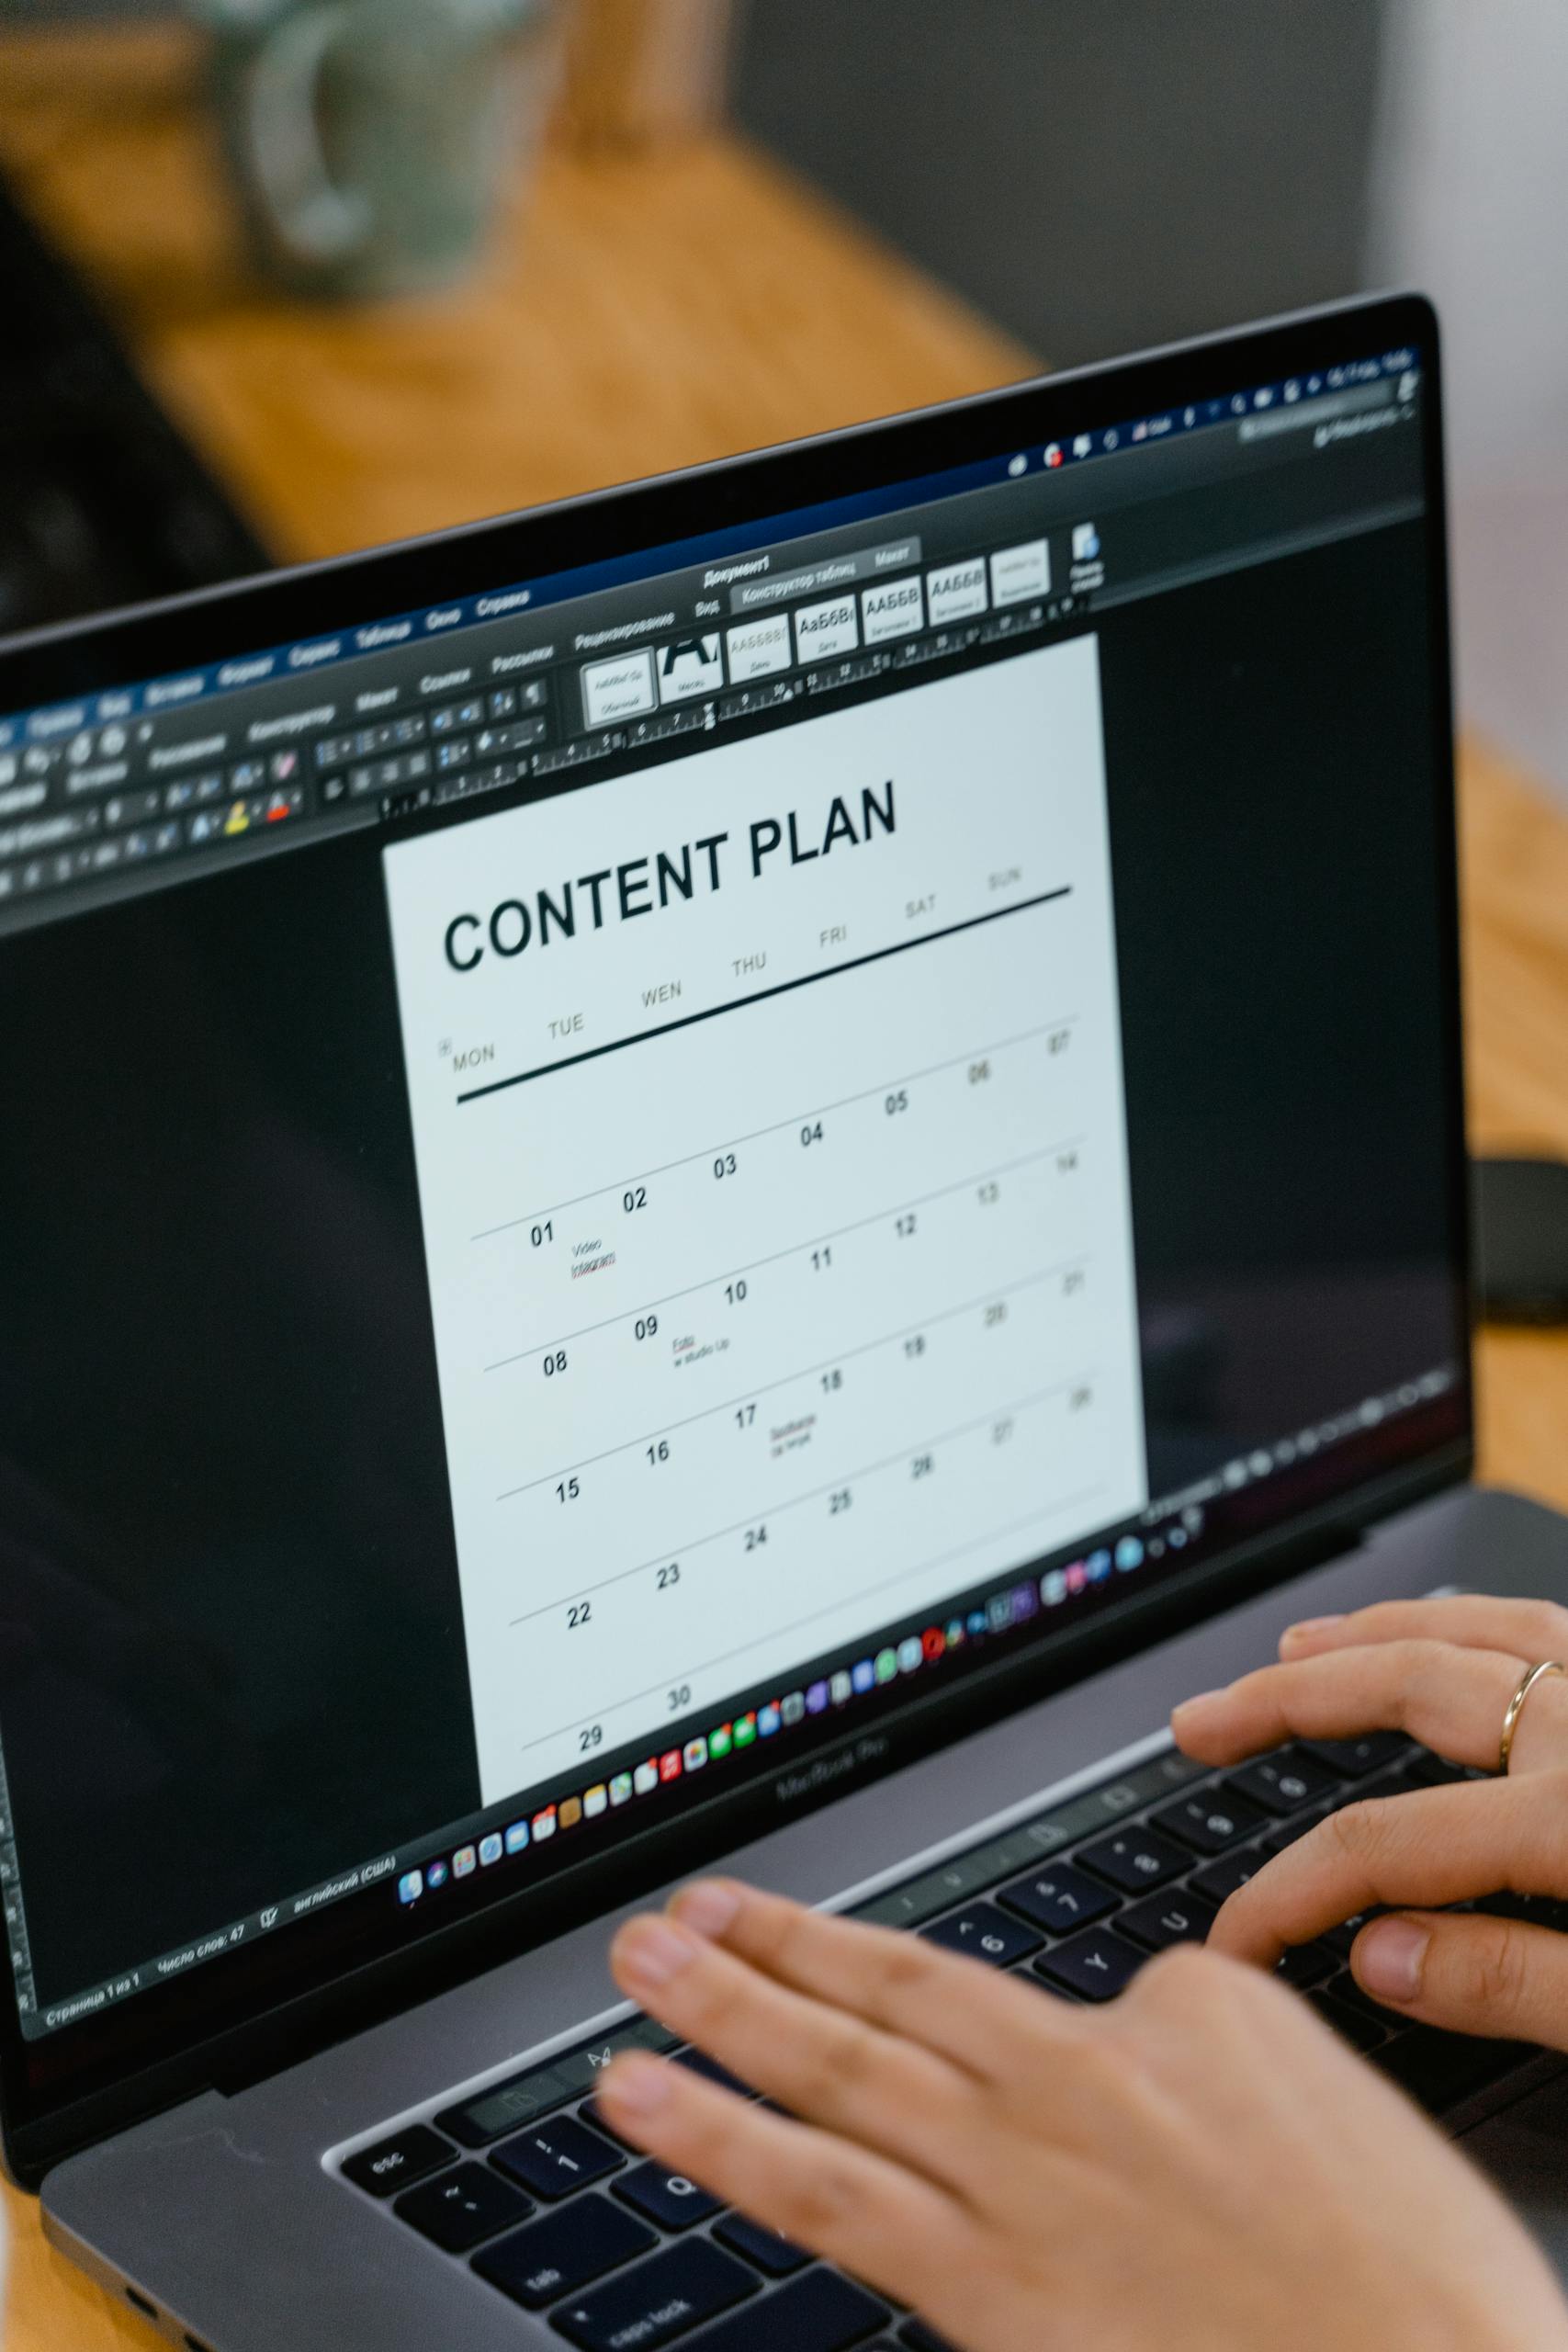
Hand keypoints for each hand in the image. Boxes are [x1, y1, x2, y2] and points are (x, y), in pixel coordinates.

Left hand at [597, 1877, 1567, 2351]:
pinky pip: (822, 2190)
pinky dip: (721, 2136)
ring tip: (638, 1965)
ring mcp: (1019, 2175)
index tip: (868, 1972)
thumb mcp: (1331, 2111)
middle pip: (896, 1991)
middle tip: (684, 1905)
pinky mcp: (982, 2281)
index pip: (1047, 1997)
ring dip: (721, 2007)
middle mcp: (1080, 2075)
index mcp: (1183, 2010)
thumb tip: (1143, 2052)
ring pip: (835, 2066)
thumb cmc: (1414, 2282)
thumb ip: (1204, 2069)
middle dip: (778, 1947)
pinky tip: (649, 2100)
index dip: (948, 1995)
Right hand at [1173, 1594, 1567, 2045]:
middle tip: (1201, 1725)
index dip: (1289, 1893)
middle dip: (1284, 1704)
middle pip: (1407, 1688)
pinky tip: (1445, 1636)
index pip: (1388, 1845)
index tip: (1236, 1939)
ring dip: (1371, 1638)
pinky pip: (1542, 1630)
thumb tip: (1379, 1959)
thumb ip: (1515, 1986)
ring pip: (1475, 1634)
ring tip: (1294, 1649)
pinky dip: (1468, 1623)